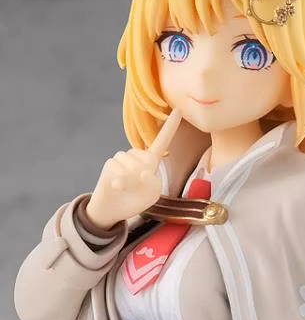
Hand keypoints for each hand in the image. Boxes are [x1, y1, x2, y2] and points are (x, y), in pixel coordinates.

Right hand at [86, 109, 181, 229]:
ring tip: (127, 187)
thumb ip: (154, 183)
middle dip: (144, 175)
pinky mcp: (111, 164)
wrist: (113, 209)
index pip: (162, 141)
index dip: (170, 126)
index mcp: (151, 161)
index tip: (178, 109)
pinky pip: (120, 172)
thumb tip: (141, 173)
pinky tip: (118, 187)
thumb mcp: (152, 194)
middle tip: (137, 185)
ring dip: (132, 181)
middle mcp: (136, 155)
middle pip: (148, 160)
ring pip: (133, 166)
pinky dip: (121, 184)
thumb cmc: (135, 199)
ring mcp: (122, 158)